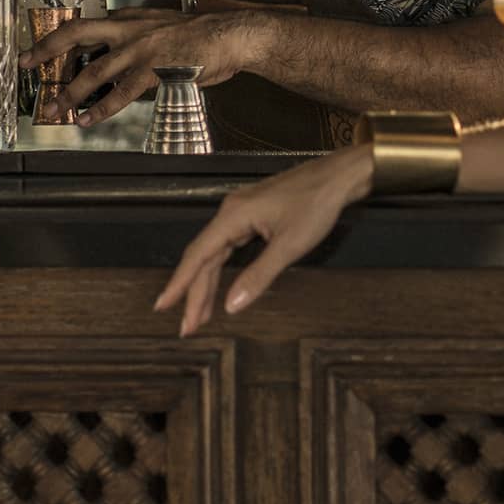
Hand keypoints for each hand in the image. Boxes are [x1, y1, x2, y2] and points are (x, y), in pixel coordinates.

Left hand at [20, 7, 257, 126]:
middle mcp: (132, 28)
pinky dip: (102, 109)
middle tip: (26, 65)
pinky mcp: (157, 68)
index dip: (56, 37)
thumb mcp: (163, 30)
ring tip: (54, 110)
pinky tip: (88, 119)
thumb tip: (116, 64)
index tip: (33, 50)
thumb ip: (138, 42)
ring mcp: (143, 48)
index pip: (85, 24)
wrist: (233, 35)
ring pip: (95, 70)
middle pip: (78, 33)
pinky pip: (122, 92)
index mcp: (132, 19)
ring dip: (70, 92)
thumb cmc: (202, 37)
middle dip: (47, 49)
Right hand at [155, 146, 373, 335]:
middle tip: (187, 326)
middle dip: (194, 293)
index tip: (162, 307)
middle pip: (204, 257)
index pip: (198, 255)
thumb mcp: (290, 245)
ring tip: (200, 315)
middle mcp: (232, 211)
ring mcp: (243, 211)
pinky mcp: (255, 214)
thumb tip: (231, 305)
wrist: (340, 176)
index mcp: (234, 215)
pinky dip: (222, 268)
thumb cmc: (318, 203)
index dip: (179, 284)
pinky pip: (230, 245)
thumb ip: (259, 276)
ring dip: (207, 283)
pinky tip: (220, 286)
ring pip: (216, 253)